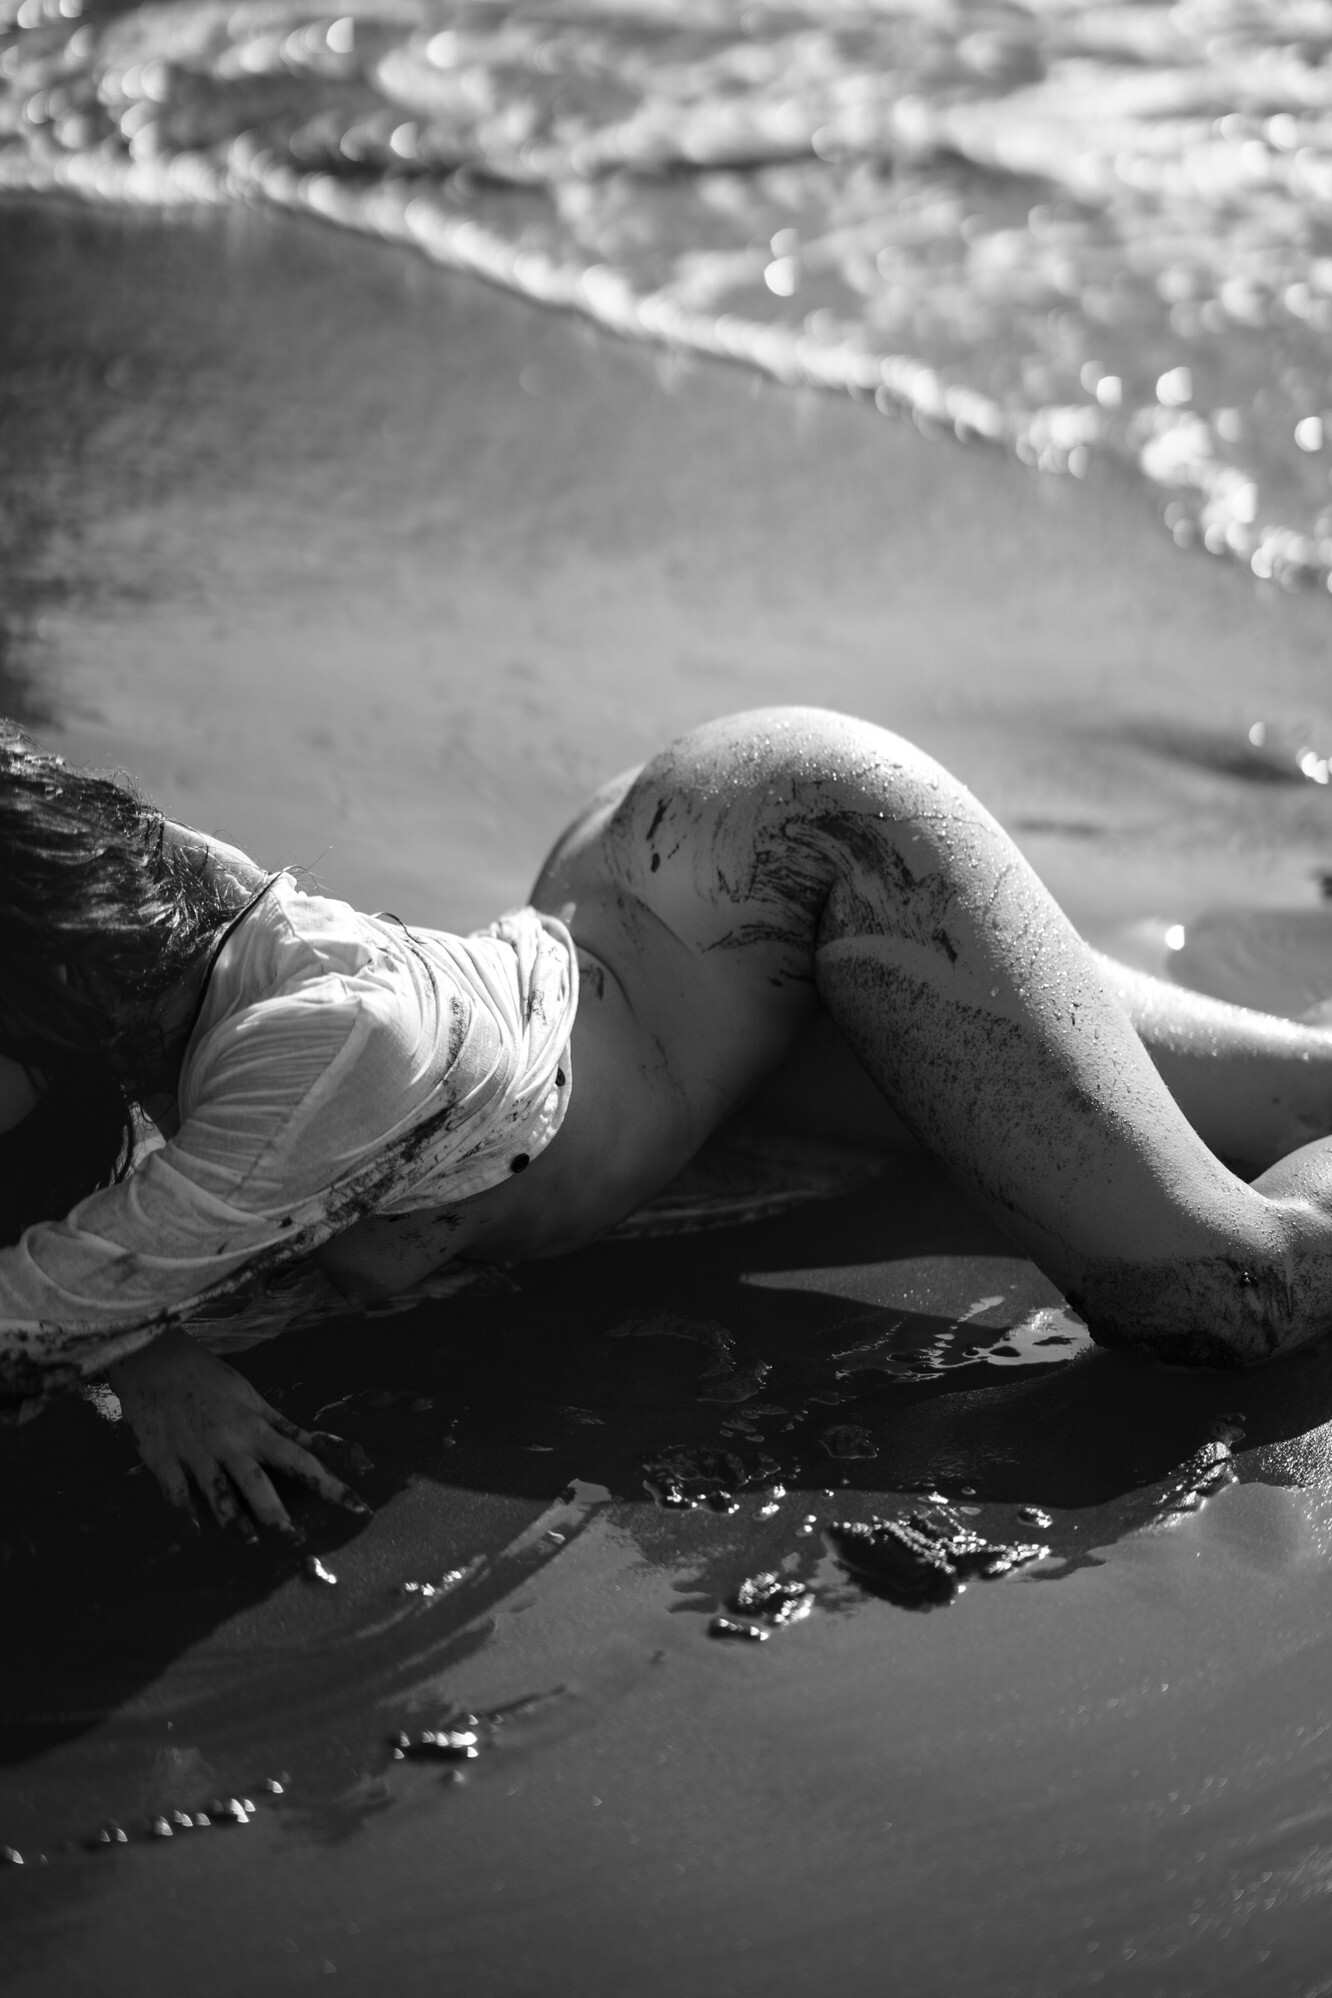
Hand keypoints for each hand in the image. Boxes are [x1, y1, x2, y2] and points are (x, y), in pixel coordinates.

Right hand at [107, 1329, 372, 1540]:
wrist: (156, 1362)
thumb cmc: (212, 1381)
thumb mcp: (253, 1399)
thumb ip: (284, 1427)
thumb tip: (323, 1446)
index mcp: (256, 1428)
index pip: (304, 1460)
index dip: (333, 1485)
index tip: (359, 1507)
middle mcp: (229, 1444)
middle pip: (258, 1485)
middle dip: (277, 1515)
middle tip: (297, 1542)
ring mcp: (196, 1454)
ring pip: (218, 1495)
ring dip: (234, 1522)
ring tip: (250, 1544)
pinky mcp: (163, 1461)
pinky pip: (175, 1494)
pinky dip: (186, 1516)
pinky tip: (197, 1535)